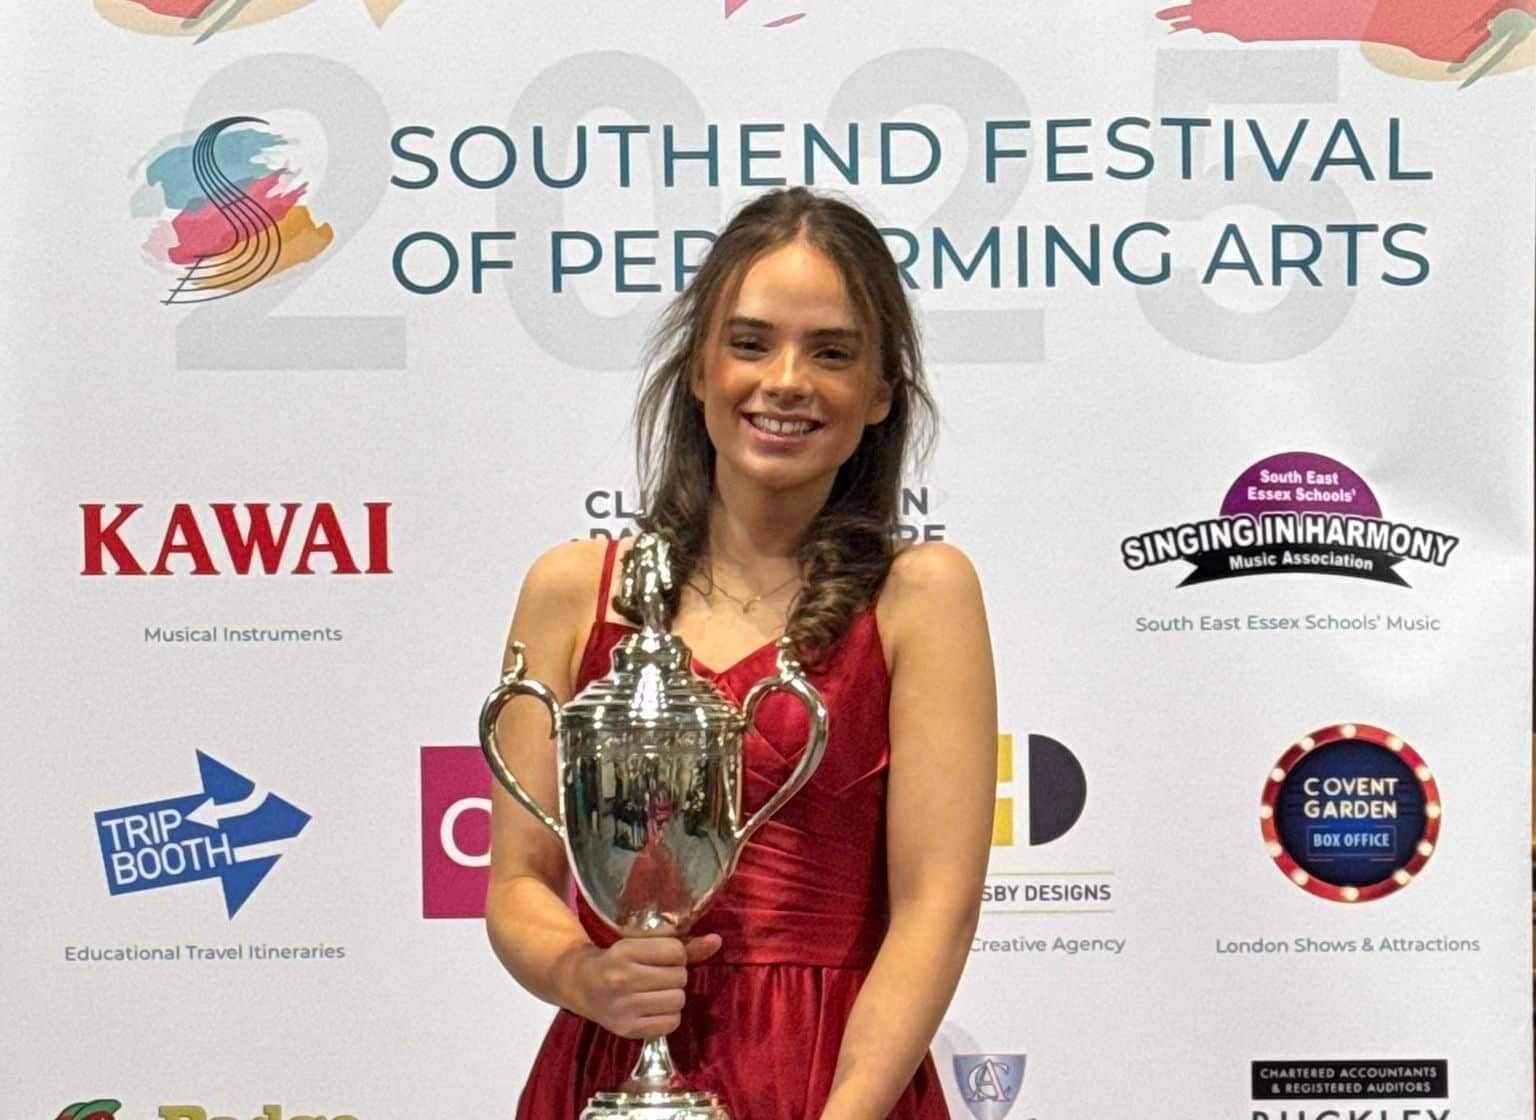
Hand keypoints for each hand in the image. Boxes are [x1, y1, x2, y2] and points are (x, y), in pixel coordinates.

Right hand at [569, 933, 722, 1038]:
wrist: (582, 984)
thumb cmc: (618, 959)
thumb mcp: (642, 944)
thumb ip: (681, 943)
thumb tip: (717, 941)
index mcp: (626, 951)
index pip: (675, 951)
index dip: (676, 954)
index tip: (664, 956)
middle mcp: (623, 978)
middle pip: (679, 977)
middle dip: (675, 975)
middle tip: (659, 975)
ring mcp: (624, 1007)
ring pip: (678, 1001)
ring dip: (674, 995)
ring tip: (658, 991)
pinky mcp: (627, 1029)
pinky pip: (670, 1023)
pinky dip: (668, 1016)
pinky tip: (654, 1008)